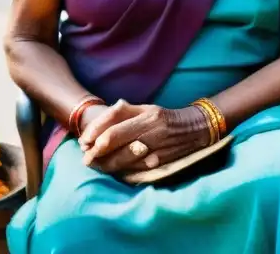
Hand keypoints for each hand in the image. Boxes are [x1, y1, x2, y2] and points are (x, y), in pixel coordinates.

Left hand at [78, 100, 210, 174]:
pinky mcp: (160, 162)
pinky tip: (112, 170)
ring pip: (123, 159)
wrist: (195, 130)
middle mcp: (152, 129)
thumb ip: (124, 111)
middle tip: (85, 158)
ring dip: (106, 163)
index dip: (96, 132)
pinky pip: (135, 169)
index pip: (114, 122)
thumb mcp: (146, 108)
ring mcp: (157, 147)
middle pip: (115, 141)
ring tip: (95, 165)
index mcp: (146, 114)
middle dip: (96, 151)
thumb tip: (100, 119)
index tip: (84, 141)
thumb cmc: (164, 117)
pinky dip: (121, 170)